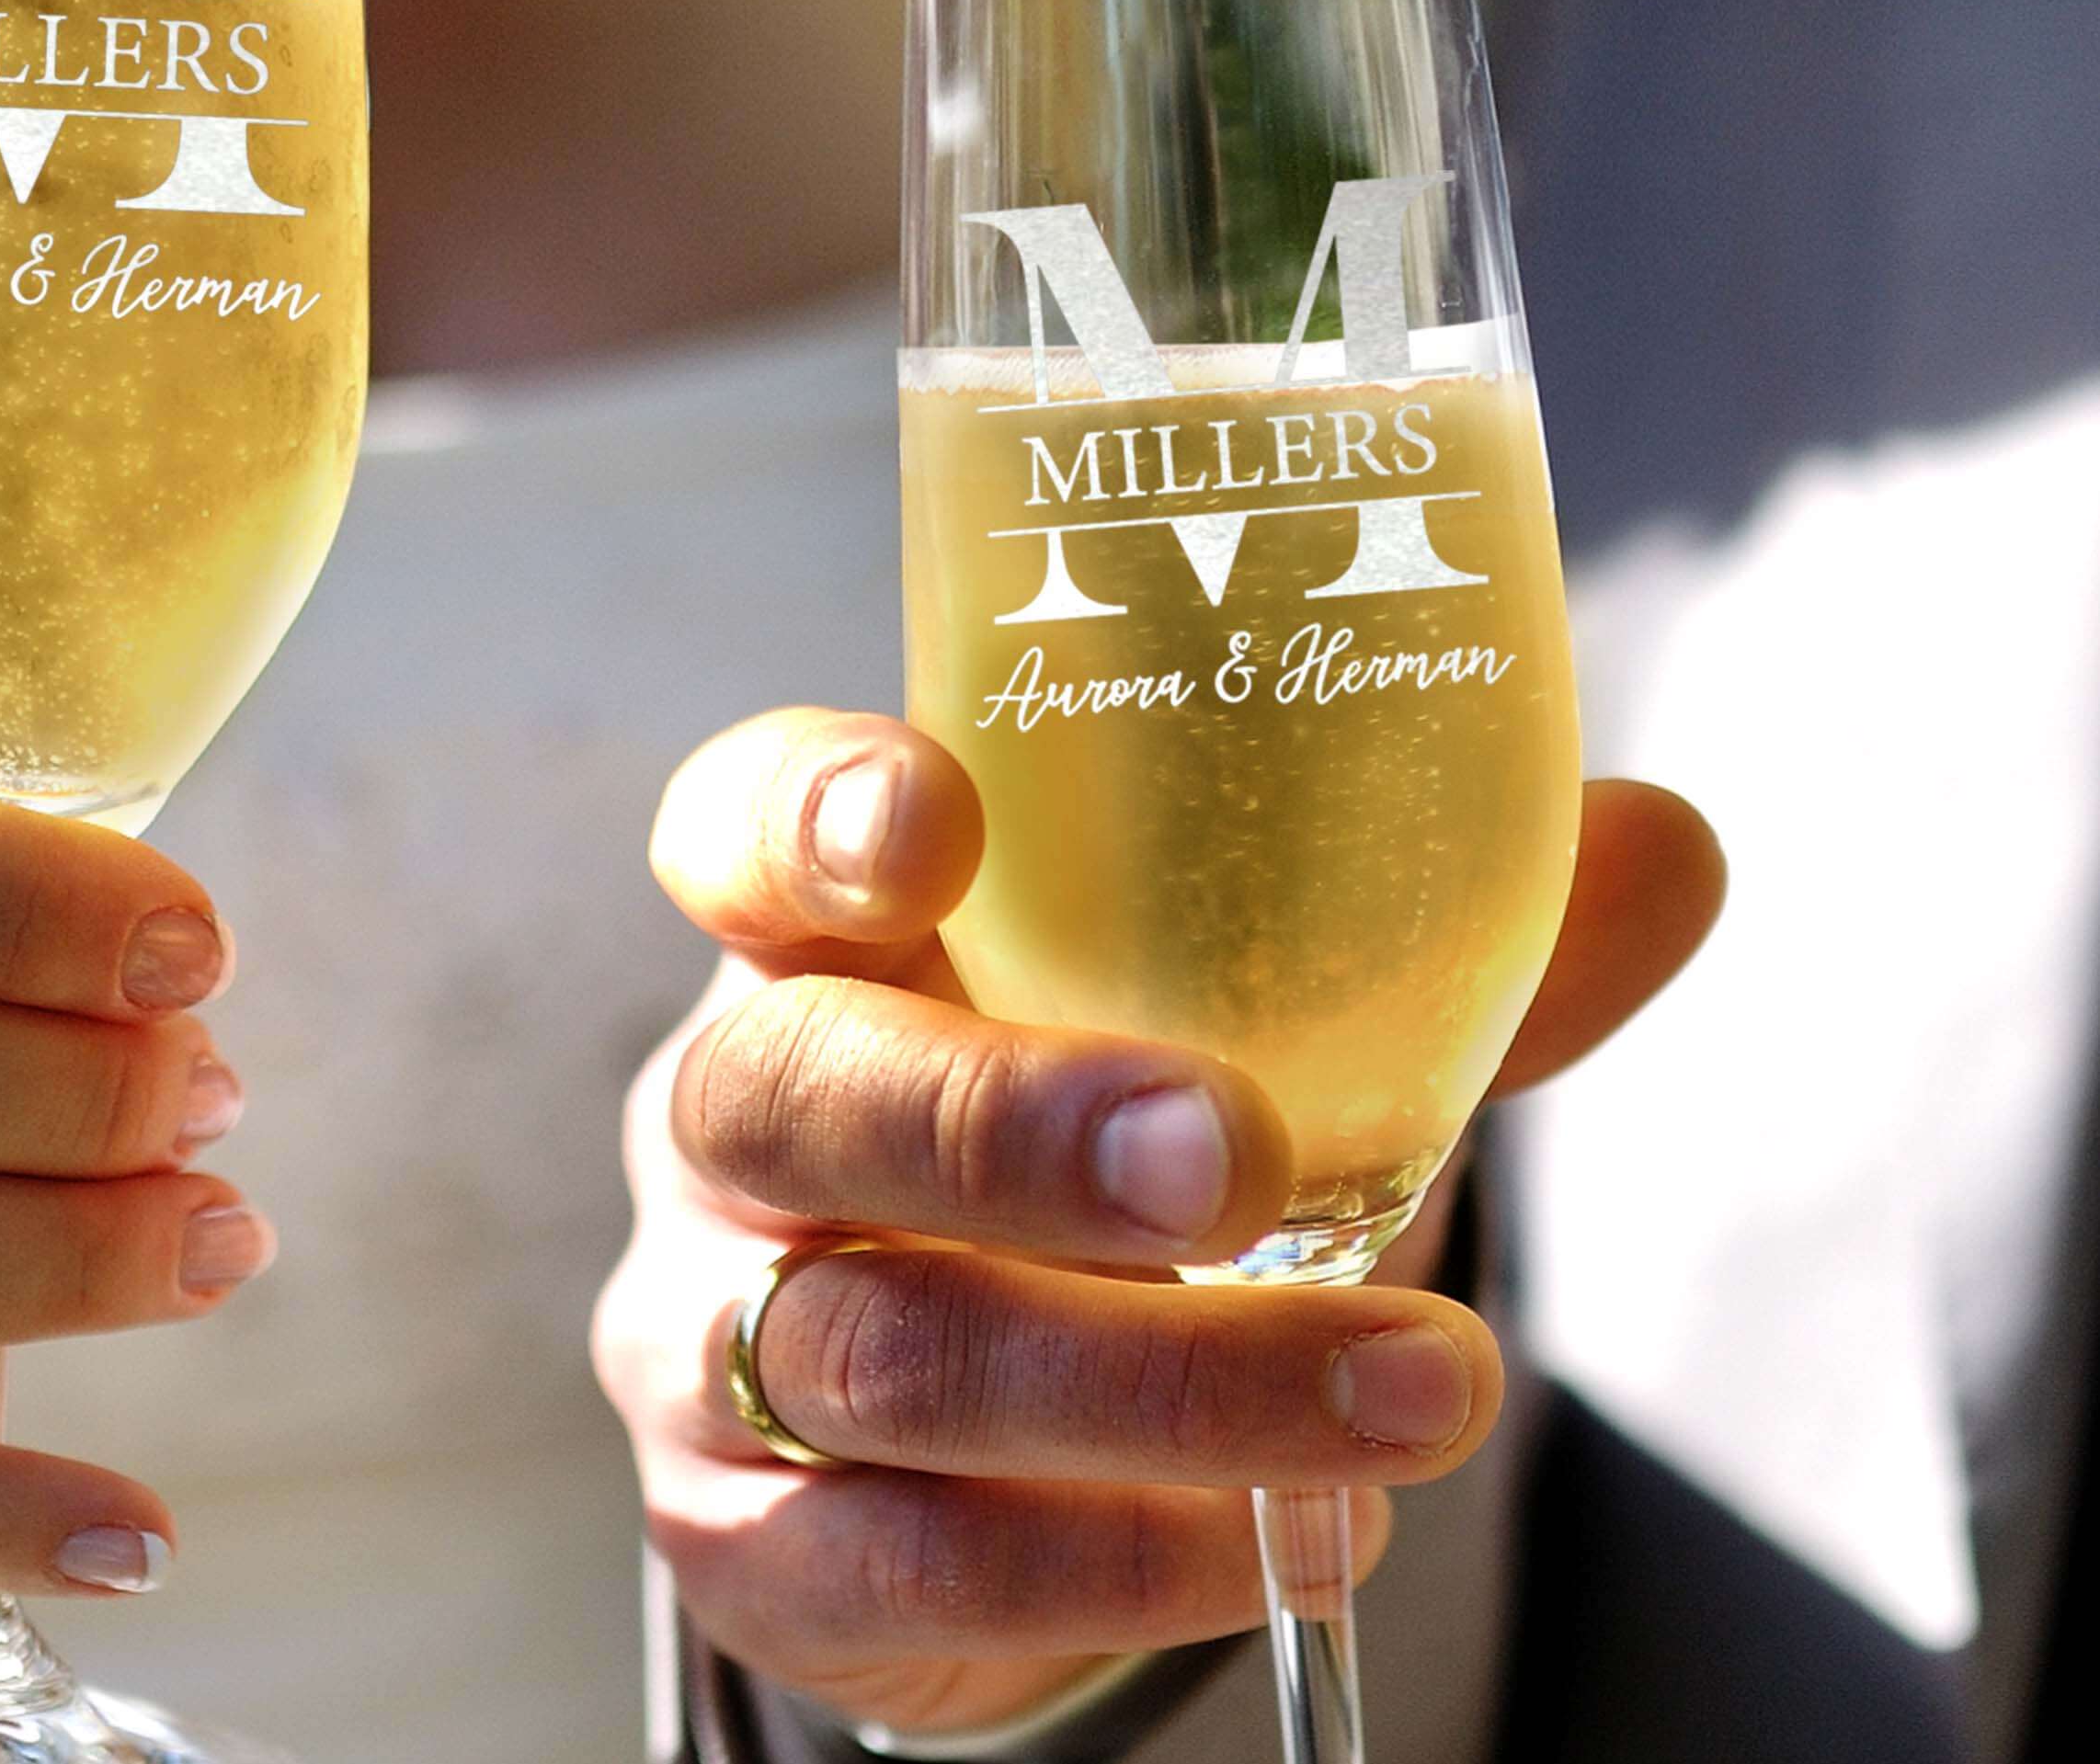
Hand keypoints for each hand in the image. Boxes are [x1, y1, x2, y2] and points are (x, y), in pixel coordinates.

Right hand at [592, 708, 1724, 1738]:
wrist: (986, 1451)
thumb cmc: (1107, 1179)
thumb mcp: (1238, 1052)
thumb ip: (1419, 962)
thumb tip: (1668, 848)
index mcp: (826, 944)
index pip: (746, 834)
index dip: (809, 815)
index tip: (937, 818)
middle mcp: (730, 1119)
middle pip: (790, 1090)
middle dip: (1005, 1125)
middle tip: (1224, 1165)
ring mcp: (704, 1330)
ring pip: (877, 1347)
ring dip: (1153, 1380)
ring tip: (1409, 1392)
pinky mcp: (740, 1536)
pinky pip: (894, 1554)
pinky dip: (1106, 1555)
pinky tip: (1280, 1538)